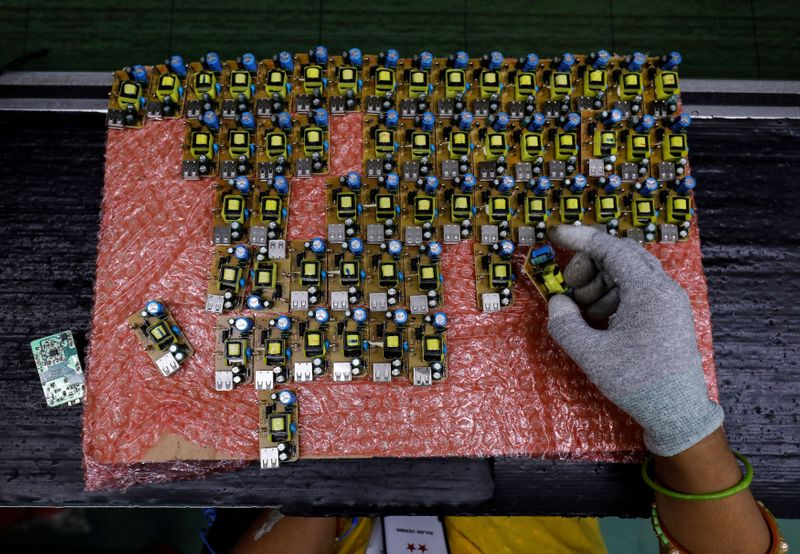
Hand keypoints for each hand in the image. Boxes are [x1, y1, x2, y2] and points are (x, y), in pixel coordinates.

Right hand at [546, 224, 722, 455]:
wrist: (677, 412)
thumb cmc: (636, 382)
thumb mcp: (591, 354)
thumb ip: (566, 323)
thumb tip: (558, 302)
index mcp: (648, 290)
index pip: (611, 248)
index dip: (580, 238)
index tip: (555, 233)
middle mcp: (663, 288)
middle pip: (621, 256)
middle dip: (589, 265)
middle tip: (568, 289)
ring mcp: (669, 301)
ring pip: (628, 273)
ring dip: (599, 284)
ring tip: (583, 313)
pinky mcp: (669, 315)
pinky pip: (637, 291)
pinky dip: (613, 297)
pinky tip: (599, 321)